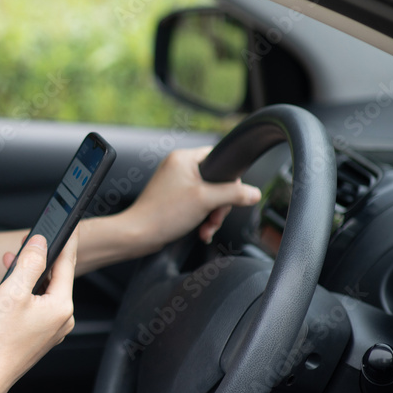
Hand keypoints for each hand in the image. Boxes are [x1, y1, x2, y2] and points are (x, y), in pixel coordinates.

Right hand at [0, 234, 76, 392]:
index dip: (68, 240)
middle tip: (30, 240)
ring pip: (45, 291)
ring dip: (30, 274)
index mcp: (62, 306)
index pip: (67, 263)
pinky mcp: (40, 334)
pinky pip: (39, 304)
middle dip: (42, 257)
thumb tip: (40, 243)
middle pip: (57, 277)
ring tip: (12, 262)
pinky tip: (11, 286)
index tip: (71, 223)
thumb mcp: (13, 291)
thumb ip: (30, 263)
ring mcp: (52, 328)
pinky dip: (27, 290)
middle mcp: (62, 318)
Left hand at [123, 146, 261, 248]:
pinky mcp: (173, 199)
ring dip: (212, 215)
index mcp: (183, 158)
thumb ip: (234, 194)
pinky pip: (197, 205)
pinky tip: (201, 231)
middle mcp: (178, 167)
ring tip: (207, 227)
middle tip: (215, 216)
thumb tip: (254, 193)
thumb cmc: (163, 214)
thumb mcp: (206, 200)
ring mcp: (175, 184)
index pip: (219, 158)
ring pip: (209, 196)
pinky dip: (202, 219)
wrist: (138, 235)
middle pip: (217, 181)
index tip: (229, 195)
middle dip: (220, 204)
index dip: (230, 179)